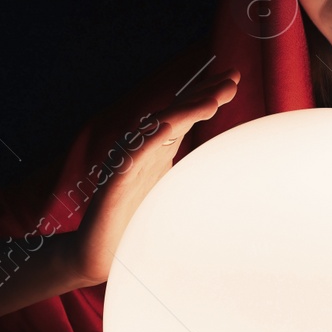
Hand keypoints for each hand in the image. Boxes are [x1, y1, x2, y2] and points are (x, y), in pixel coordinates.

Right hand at [71, 67, 239, 285]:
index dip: (206, 94)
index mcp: (157, 151)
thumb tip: (223, 166)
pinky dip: (150, 139)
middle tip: (232, 78)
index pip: (184, 115)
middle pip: (174, 114)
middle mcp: (142, 151)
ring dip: (184, 112)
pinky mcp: (115, 183)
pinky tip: (170, 126)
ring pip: (156, 129)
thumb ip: (189, 175)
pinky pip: (133, 156)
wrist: (98, 254)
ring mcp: (128, 165)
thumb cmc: (135, 225)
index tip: (233, 79)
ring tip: (211, 100)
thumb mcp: (171, 193)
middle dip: (203, 94)